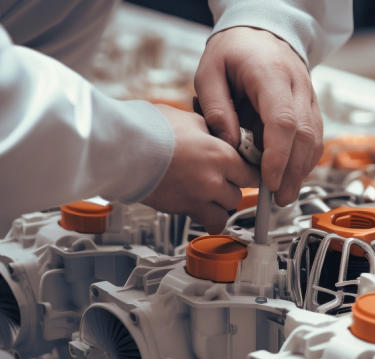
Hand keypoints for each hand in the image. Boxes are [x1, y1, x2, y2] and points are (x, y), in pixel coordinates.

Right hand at [142, 104, 259, 233]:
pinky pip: (207, 222)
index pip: (252, 171)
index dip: (250, 171)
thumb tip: (220, 136)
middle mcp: (214, 179)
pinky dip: (207, 218)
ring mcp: (199, 197)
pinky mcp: (182, 209)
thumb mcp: (191, 119)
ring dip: (220, 204)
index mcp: (220, 153)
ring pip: (226, 211)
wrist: (122, 146)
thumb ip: (211, 131)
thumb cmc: (149, 128)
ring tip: (209, 194)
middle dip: (232, 187)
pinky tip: (201, 209)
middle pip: (240, 193)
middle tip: (222, 180)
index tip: (247, 172)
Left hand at [195, 27, 322, 205]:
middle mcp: (296, 85)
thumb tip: (227, 145)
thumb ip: (215, 108)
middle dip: (292, 172)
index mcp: (270, 74)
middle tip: (277, 199)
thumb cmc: (233, 52)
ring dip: (301, 170)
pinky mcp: (310, 107)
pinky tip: (291, 177)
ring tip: (283, 194)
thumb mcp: (209, 72)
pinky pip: (314, 137)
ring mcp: (308, 96)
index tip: (268, 180)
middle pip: (304, 135)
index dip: (278, 155)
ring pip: (314, 139)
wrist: (260, 32)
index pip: (283, 121)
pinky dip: (304, 160)